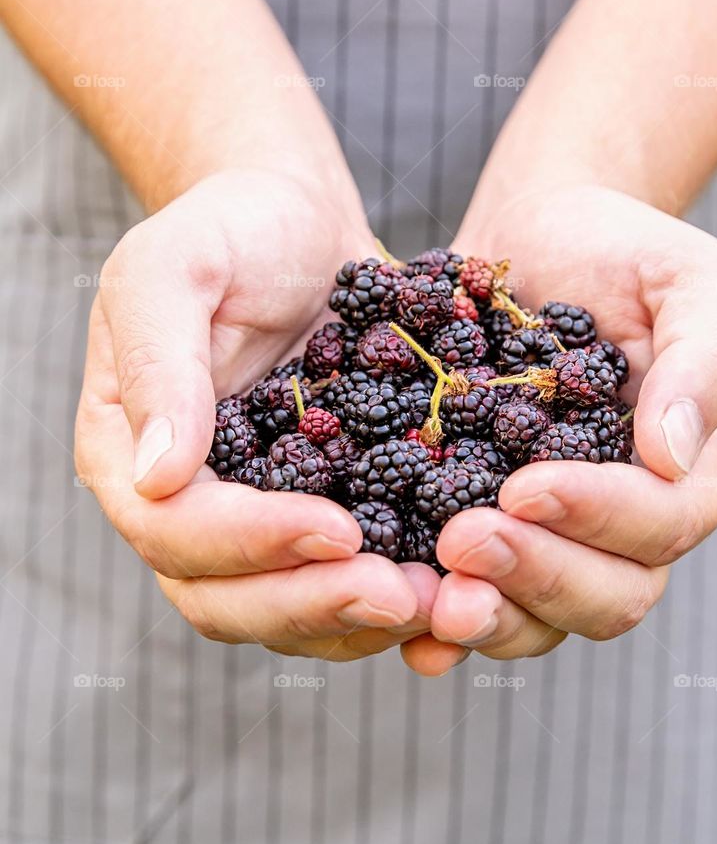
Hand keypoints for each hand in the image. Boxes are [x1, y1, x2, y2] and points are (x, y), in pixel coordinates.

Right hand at [74, 169, 440, 661]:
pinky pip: (347, 582)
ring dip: (364, 618)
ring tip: (445, 603)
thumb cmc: (230, 229)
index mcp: (129, 454)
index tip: (337, 529)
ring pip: (291, 611)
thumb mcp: (176, 267)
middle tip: (402, 595)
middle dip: (314, 604)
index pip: (174, 532)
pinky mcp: (323, 519)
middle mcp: (187, 508)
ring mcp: (256, 523)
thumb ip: (159, 364)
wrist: (299, 224)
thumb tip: (157, 477)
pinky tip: (461, 589)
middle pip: (228, 599)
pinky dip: (399, 596)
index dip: (252, 543)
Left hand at [417, 186, 716, 661]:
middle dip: (536, 577)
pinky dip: (443, 627)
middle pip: (609, 597)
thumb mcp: (686, 279)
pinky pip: (479, 600)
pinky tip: (406, 629)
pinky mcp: (493, 533)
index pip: (661, 525)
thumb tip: (674, 455)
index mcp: (692, 472)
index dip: (599, 517)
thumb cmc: (620, 249)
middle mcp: (631, 525)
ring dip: (489, 616)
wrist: (538, 237)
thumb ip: (703, 361)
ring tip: (430, 598)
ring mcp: (560, 540)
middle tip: (462, 542)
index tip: (526, 486)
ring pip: (542, 619)